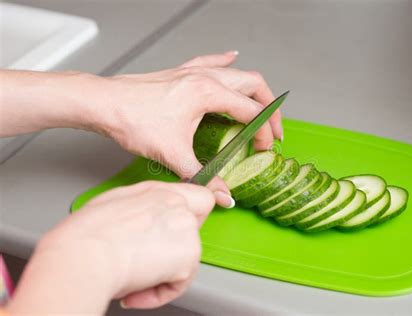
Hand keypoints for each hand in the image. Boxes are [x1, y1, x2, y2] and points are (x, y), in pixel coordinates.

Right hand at [7, 181, 214, 312]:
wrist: (84, 257)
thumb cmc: (86, 233)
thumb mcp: (116, 201)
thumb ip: (143, 203)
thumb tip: (147, 214)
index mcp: (161, 192)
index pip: (200, 197)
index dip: (192, 214)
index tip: (179, 229)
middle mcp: (179, 208)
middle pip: (193, 230)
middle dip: (173, 247)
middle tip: (146, 259)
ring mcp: (187, 232)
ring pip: (186, 258)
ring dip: (162, 274)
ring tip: (132, 280)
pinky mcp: (188, 259)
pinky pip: (180, 282)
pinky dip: (159, 294)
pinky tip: (136, 292)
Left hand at [91, 52, 281, 205]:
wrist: (103, 103)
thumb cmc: (132, 120)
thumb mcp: (172, 154)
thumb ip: (202, 176)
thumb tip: (222, 195)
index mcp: (208, 93)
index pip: (252, 112)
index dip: (264, 132)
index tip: (263, 149)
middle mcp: (205, 77)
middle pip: (254, 85)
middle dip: (270, 108)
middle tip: (273, 129)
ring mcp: (193, 71)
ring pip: (236, 72)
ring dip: (253, 89)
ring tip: (262, 105)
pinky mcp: (181, 73)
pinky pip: (211, 61)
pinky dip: (226, 61)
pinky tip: (231, 57)